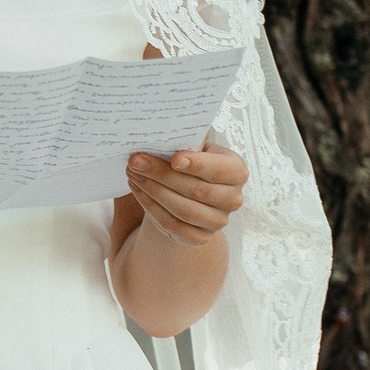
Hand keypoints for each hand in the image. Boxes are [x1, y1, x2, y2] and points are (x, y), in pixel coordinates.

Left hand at [126, 146, 246, 245]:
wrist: (185, 193)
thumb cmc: (189, 162)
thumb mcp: (192, 147)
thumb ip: (184, 141)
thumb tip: (161, 132)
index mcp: (236, 170)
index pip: (220, 169)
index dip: (199, 165)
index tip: (174, 159)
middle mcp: (233, 198)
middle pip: (197, 190)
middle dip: (162, 175)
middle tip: (136, 161)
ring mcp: (218, 221)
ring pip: (184, 210)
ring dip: (153, 191)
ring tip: (133, 174)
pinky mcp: (199, 237)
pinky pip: (172, 226)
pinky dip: (151, 208)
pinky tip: (138, 190)